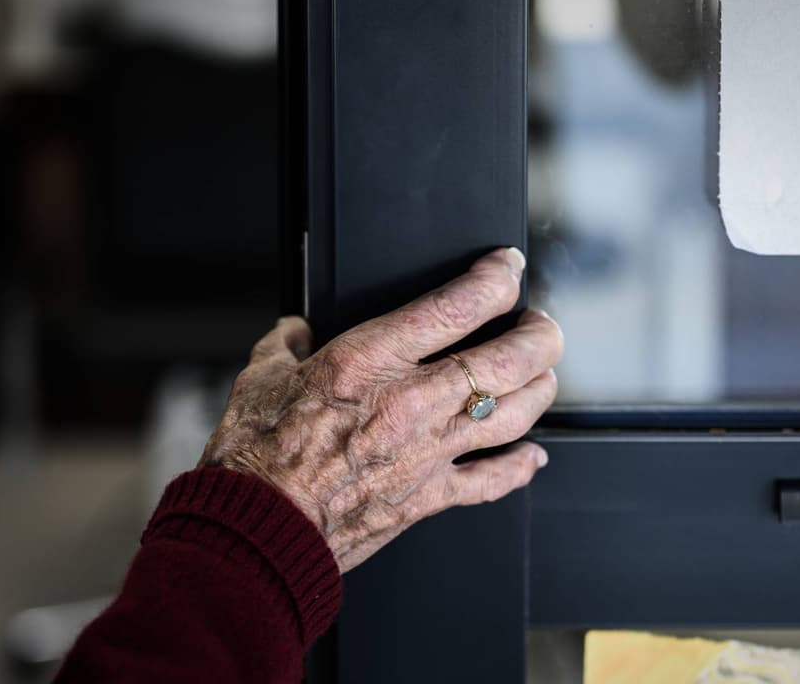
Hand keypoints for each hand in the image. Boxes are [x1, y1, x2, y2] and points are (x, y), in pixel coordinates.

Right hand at [198, 247, 561, 572]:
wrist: (258, 530)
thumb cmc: (256, 458)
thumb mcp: (261, 378)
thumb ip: (286, 345)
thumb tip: (295, 331)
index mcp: (370, 361)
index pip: (457, 306)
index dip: (497, 279)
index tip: (508, 268)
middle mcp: (412, 402)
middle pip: (509, 360)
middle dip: (540, 336)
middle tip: (543, 326)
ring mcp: (429, 452)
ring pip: (516, 414)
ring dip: (540, 389)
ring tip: (543, 375)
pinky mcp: (430, 497)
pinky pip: (494, 481)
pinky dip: (520, 467)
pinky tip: (533, 456)